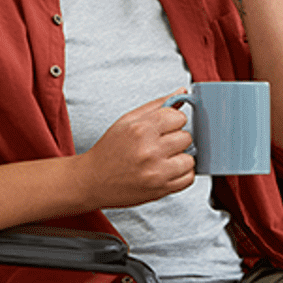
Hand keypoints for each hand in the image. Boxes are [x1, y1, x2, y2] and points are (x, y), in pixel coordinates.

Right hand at [77, 92, 195, 209]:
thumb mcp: (128, 120)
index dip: (173, 121)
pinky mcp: (160, 190)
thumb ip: (157, 105)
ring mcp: (156, 172)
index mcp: (141, 129)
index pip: (179, 117)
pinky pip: (188, 178)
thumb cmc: (109, 150)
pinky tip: (167, 170)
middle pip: (186, 137)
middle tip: (161, 144)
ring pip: (190, 159)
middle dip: (176, 139)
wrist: (92, 180)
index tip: (165, 127)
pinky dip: (181, 174)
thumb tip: (183, 93)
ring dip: (180, 158)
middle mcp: (150, 151)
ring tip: (164, 159)